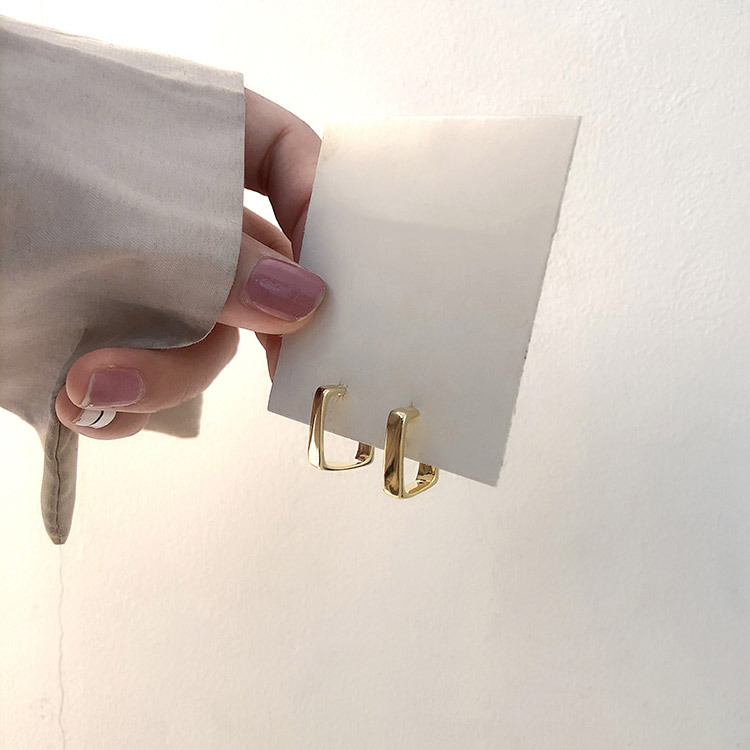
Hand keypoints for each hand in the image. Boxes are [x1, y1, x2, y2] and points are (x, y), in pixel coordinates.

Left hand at [55, 88, 322, 438]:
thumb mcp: (109, 197)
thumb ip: (216, 255)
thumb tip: (307, 304)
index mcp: (190, 146)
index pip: (290, 164)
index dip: (326, 214)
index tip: (343, 274)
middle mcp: (179, 216)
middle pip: (262, 281)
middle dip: (240, 333)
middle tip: (252, 371)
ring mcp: (143, 281)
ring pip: (204, 345)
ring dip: (160, 380)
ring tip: (86, 389)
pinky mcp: (103, 334)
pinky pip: (149, 381)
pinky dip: (123, 405)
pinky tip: (78, 400)